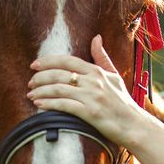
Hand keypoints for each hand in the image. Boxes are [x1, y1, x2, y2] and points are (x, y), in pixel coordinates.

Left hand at [28, 35, 147, 147]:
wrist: (133, 125)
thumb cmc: (123, 102)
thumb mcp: (114, 76)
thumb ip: (102, 58)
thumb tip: (96, 38)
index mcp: (97, 71)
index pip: (67, 61)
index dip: (48, 61)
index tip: (34, 65)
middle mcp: (93, 82)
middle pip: (59, 74)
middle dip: (40, 77)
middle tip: (30, 83)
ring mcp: (91, 97)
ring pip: (58, 89)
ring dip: (41, 91)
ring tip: (31, 95)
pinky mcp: (90, 113)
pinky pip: (63, 105)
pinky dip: (49, 104)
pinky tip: (39, 105)